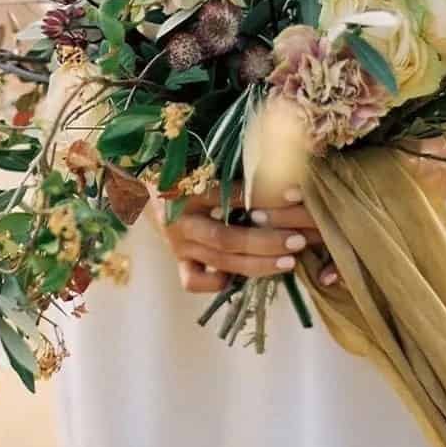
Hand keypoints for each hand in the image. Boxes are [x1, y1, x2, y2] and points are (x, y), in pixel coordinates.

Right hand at [152, 183, 338, 294]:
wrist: (147, 187)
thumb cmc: (187, 170)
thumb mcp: (207, 163)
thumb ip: (238, 169)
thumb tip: (285, 173)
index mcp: (187, 188)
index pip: (231, 195)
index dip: (266, 196)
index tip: (298, 196)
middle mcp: (181, 220)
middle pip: (226, 238)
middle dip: (266, 242)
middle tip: (298, 241)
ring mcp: (178, 244)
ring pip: (219, 261)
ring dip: (258, 264)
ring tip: (289, 262)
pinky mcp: (178, 260)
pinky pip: (194, 281)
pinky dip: (218, 283)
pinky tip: (242, 276)